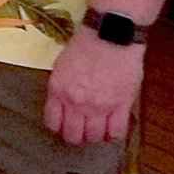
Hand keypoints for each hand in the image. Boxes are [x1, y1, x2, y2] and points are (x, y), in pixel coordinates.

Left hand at [44, 29, 143, 144]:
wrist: (109, 36)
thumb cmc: (85, 46)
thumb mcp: (62, 66)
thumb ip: (61, 88)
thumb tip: (62, 103)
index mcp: (58, 90)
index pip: (52, 122)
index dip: (58, 128)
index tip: (63, 126)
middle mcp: (76, 102)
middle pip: (72, 135)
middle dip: (75, 137)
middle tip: (80, 132)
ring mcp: (99, 106)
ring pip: (93, 137)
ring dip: (94, 137)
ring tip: (96, 130)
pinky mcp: (121, 106)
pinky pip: (116, 132)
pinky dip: (113, 135)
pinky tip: (111, 129)